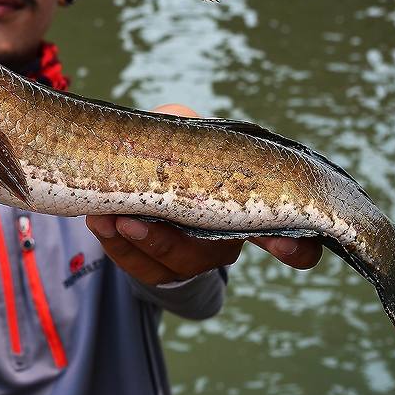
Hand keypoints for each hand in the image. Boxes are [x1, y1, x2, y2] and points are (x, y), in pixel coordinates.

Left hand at [85, 103, 321, 285]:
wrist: (146, 185)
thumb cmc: (179, 154)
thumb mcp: (184, 132)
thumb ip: (181, 124)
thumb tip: (167, 123)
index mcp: (248, 209)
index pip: (291, 239)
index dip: (295, 247)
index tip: (284, 242)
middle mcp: (227, 240)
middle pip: (212, 254)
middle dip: (176, 242)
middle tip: (144, 221)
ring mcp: (193, 260)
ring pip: (173, 262)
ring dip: (140, 241)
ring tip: (112, 218)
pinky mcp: (158, 271)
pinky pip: (139, 267)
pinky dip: (116, 245)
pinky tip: (99, 221)